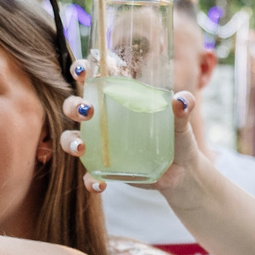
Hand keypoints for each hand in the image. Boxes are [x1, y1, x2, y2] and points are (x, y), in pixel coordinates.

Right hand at [59, 80, 204, 199]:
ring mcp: (100, 145)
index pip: (94, 79)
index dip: (81, 70)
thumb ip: (183, 109)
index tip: (81, 70)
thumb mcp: (181, 122)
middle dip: (73, 106)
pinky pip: (89, 173)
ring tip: (81, 147)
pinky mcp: (104, 168)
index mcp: (118, 99)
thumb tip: (182, 100)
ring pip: (71, 138)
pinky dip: (90, 179)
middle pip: (74, 107)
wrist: (182, 173)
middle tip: (87, 111)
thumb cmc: (177, 137)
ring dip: (70, 141)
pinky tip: (99, 184)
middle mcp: (103, 120)